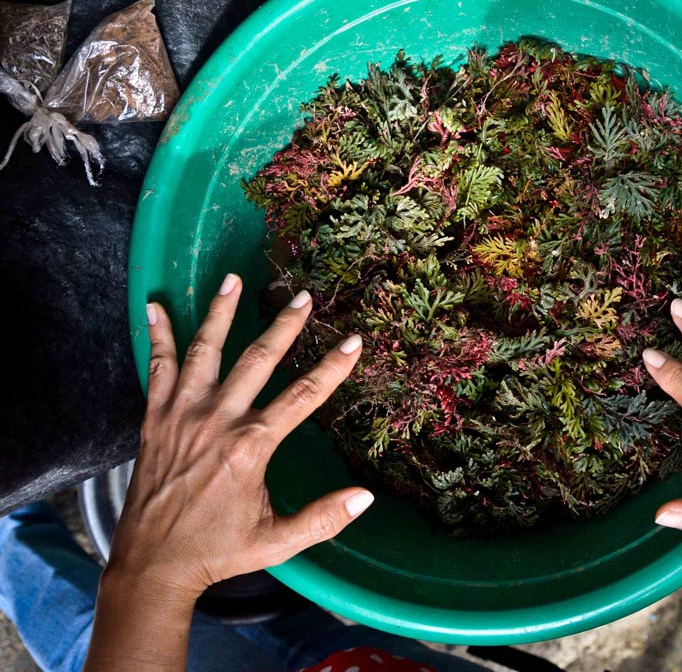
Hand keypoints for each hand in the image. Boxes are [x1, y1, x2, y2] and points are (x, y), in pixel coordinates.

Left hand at [106, 273, 371, 601]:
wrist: (153, 564)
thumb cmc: (218, 551)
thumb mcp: (277, 542)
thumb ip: (323, 519)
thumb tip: (366, 497)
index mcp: (251, 447)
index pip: (302, 397)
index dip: (331, 368)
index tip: (353, 343)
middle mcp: (217, 421)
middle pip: (258, 360)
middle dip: (284, 325)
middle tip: (304, 297)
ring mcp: (182, 415)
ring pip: (206, 351)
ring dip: (221, 313)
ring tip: (234, 279)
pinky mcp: (155, 418)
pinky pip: (158, 368)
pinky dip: (159, 336)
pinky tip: (157, 306)